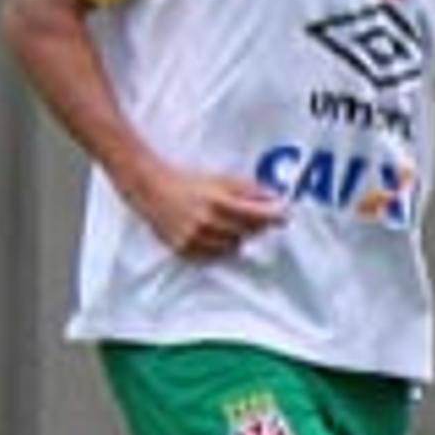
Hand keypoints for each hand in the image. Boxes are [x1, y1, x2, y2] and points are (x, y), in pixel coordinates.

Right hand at [132, 160, 285, 260]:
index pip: (256, 216)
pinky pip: (214, 255)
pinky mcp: (183, 248)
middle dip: (254, 225)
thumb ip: (249, 188)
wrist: (150, 188)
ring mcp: (194, 238)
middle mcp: (206, 222)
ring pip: (232, 246)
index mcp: (217, 202)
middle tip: (253, 218)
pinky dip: (220, 247)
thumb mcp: (220, 179)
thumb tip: (275, 196)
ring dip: (236, 236)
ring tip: (225, 222)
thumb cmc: (188, 182)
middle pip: (247, 233)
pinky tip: (214, 234)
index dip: (273, 218)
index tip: (284, 218)